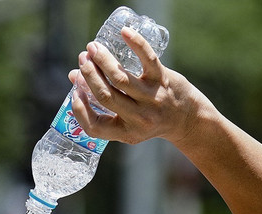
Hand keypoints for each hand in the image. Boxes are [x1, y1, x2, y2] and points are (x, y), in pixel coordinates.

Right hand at [66, 27, 209, 146]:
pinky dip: (136, 43)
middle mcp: (139, 118)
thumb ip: (102, 102)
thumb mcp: (127, 120)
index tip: (75, 90)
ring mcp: (152, 99)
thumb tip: (74, 76)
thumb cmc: (151, 117)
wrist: (187, 118)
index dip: (80, 109)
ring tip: (93, 48)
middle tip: (83, 58)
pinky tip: (124, 32)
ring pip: (121, 78)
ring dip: (103, 60)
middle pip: (106, 95)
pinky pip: (148, 59)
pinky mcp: (164, 80)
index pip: (95, 126)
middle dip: (89, 75)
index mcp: (126, 133)